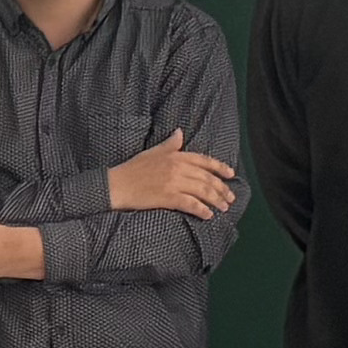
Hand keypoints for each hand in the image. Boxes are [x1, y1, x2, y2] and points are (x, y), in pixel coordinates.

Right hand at [108, 130, 237, 219]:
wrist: (116, 184)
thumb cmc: (132, 168)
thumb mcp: (152, 152)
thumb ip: (169, 144)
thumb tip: (180, 132)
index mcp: (176, 156)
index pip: (204, 161)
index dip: (220, 168)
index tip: (231, 174)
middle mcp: (178, 168)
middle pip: (206, 178)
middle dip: (221, 189)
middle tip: (230, 198)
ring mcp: (173, 183)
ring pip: (202, 191)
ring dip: (215, 200)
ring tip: (223, 208)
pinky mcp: (167, 198)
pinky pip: (190, 204)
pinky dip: (201, 210)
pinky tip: (208, 215)